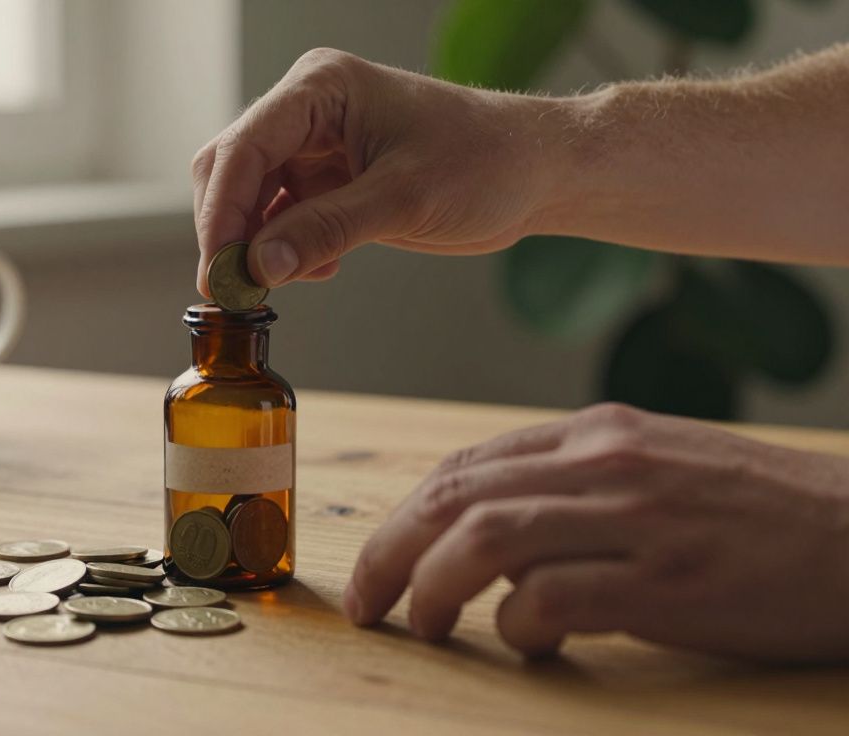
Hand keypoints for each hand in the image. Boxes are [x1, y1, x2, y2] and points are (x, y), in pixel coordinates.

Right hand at [190, 47, 566, 295]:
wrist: (534, 172)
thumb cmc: (485, 162)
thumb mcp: (404, 200)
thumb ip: (326, 230)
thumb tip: (259, 267)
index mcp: (320, 88)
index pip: (243, 148)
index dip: (221, 213)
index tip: (219, 272)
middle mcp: (307, 109)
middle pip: (231, 169)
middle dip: (227, 231)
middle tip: (233, 289)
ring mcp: (314, 144)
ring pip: (248, 198)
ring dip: (254, 246)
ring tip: (278, 283)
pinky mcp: (327, 179)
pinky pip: (279, 217)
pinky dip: (284, 250)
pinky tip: (315, 270)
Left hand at [343, 403, 848, 661]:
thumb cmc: (760, 511)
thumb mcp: (659, 467)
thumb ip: (574, 483)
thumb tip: (488, 528)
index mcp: (597, 433)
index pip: (466, 465)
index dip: (404, 517)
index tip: (380, 563)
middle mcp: (606, 462)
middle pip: (456, 497)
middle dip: (391, 552)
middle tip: (370, 604)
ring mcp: (638, 516)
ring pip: (488, 537)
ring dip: (435, 587)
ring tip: (425, 626)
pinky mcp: (670, 579)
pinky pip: (554, 597)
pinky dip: (520, 625)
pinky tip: (531, 643)